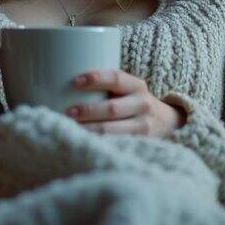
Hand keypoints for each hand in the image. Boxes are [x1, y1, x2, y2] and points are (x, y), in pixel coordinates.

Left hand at [65, 70, 185, 137]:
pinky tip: (84, 146)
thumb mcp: (126, 89)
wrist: (167, 123)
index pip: (115, 78)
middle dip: (87, 111)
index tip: (75, 82)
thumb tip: (56, 78)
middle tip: (67, 113)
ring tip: (69, 130)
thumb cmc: (132, 103)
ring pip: (112, 131)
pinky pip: (116, 146)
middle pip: (111, 108)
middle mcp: (143, 105)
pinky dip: (98, 146)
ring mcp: (144, 127)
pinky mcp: (141, 145)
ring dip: (88, 131)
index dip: (95, 78)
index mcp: (136, 86)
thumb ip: (104, 86)